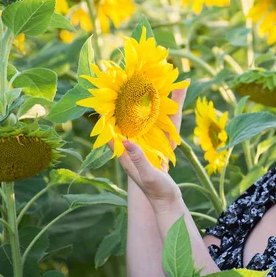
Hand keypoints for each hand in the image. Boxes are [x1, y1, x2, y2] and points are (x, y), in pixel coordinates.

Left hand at [110, 78, 190, 210]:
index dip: (105, 110)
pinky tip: (172, 96)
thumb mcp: (147, 175)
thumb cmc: (156, 190)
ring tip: (155, 80)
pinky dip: (168, 108)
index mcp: (125, 151)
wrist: (168, 199)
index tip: (102, 91)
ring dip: (152, 99)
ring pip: (149, 115)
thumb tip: (127, 140)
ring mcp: (147, 141)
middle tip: (130, 76)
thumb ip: (138, 158)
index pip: (110, 127)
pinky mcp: (159, 142)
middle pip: (129, 115)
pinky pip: (163, 121)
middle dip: (130, 97)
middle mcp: (134, 143)